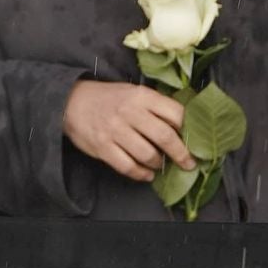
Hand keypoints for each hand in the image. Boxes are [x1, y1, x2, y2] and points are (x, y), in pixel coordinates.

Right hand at [63, 81, 195, 183]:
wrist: (71, 101)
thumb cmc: (110, 98)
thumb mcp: (135, 92)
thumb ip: (157, 105)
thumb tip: (185, 124)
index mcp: (142, 96)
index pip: (175, 113)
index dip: (189, 129)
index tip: (195, 140)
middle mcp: (130, 112)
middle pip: (165, 136)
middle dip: (181, 153)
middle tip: (189, 163)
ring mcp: (115, 130)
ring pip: (147, 154)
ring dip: (159, 163)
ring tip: (161, 164)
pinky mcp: (102, 147)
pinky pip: (127, 166)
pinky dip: (140, 174)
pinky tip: (147, 174)